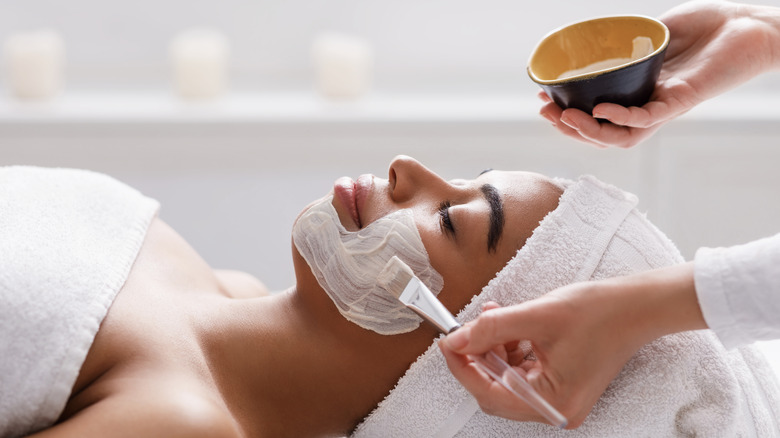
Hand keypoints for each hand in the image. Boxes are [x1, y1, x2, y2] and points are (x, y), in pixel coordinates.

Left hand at [440, 263, 703, 427]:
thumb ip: (491, 329)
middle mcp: (557, 409)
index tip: (446, 343)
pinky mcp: (562, 385)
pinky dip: (510, 350)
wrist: (637, 306)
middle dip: (478, 357)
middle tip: (466, 329)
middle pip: (496, 390)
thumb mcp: (536, 316)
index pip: (490, 394)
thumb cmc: (599, 313)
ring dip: (493, 349)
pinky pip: (523, 373)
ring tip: (494, 317)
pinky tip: (508, 325)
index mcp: (553, 402)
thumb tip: (456, 340)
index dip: (462, 368)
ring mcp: (561, 399)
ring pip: (507, 379)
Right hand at [538, 0, 779, 147]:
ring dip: (589, 132)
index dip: (569, 115)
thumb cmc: (707, 24)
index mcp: (640, 93)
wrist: (748, 22)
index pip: (599, 117)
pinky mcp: (684, 99)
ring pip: (622, 136)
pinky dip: (622, 118)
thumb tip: (591, 40)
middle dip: (570, 129)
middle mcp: (651, 105)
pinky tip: (601, 110)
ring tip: (564, 117)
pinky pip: (648, 119)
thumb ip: (625, 40)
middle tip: (546, 112)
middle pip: (605, 134)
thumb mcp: (653, 31)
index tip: (544, 99)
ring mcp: (666, 105)